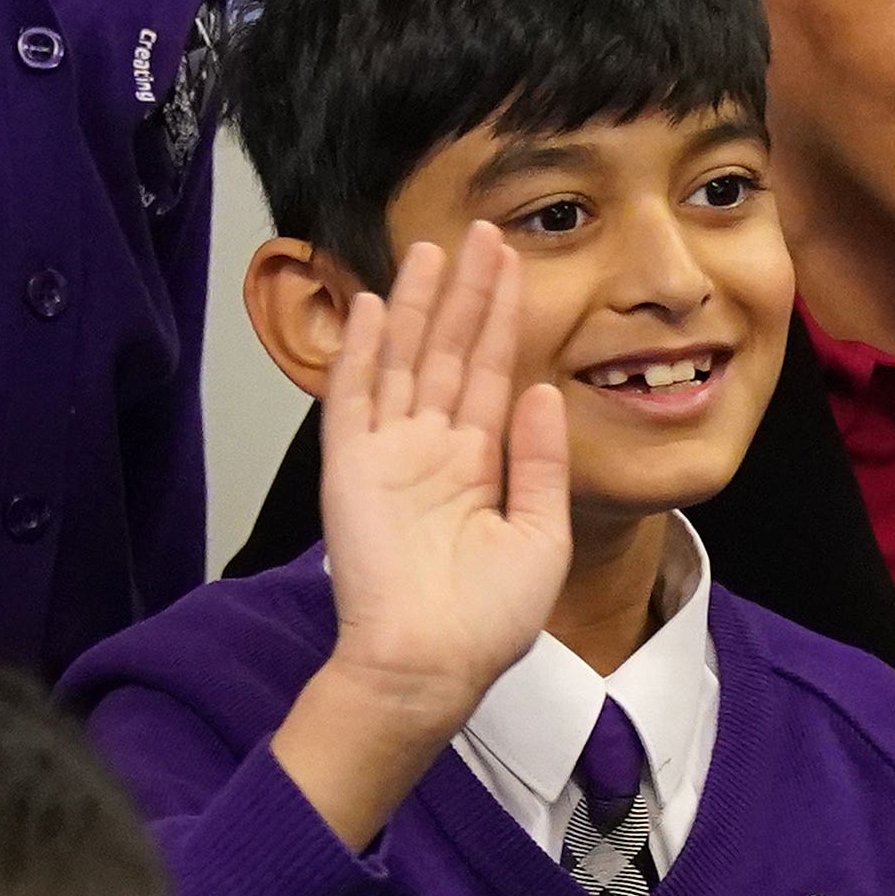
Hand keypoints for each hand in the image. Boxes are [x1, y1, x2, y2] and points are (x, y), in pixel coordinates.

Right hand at [273, 226, 571, 848]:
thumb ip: (541, 461)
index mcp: (478, 468)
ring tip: (433, 249)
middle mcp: (432, 451)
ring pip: (405, 361)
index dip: (502, 319)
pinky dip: (365, 351)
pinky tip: (379, 306)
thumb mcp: (540, 533)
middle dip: (468, 294)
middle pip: (450, 354)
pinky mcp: (351, 467)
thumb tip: (543, 393)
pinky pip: (355, 396)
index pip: (491, 375)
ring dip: (419, 306)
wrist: (429, 663)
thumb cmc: (484, 621)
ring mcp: (389, 455)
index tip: (514, 266)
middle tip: (483, 233)